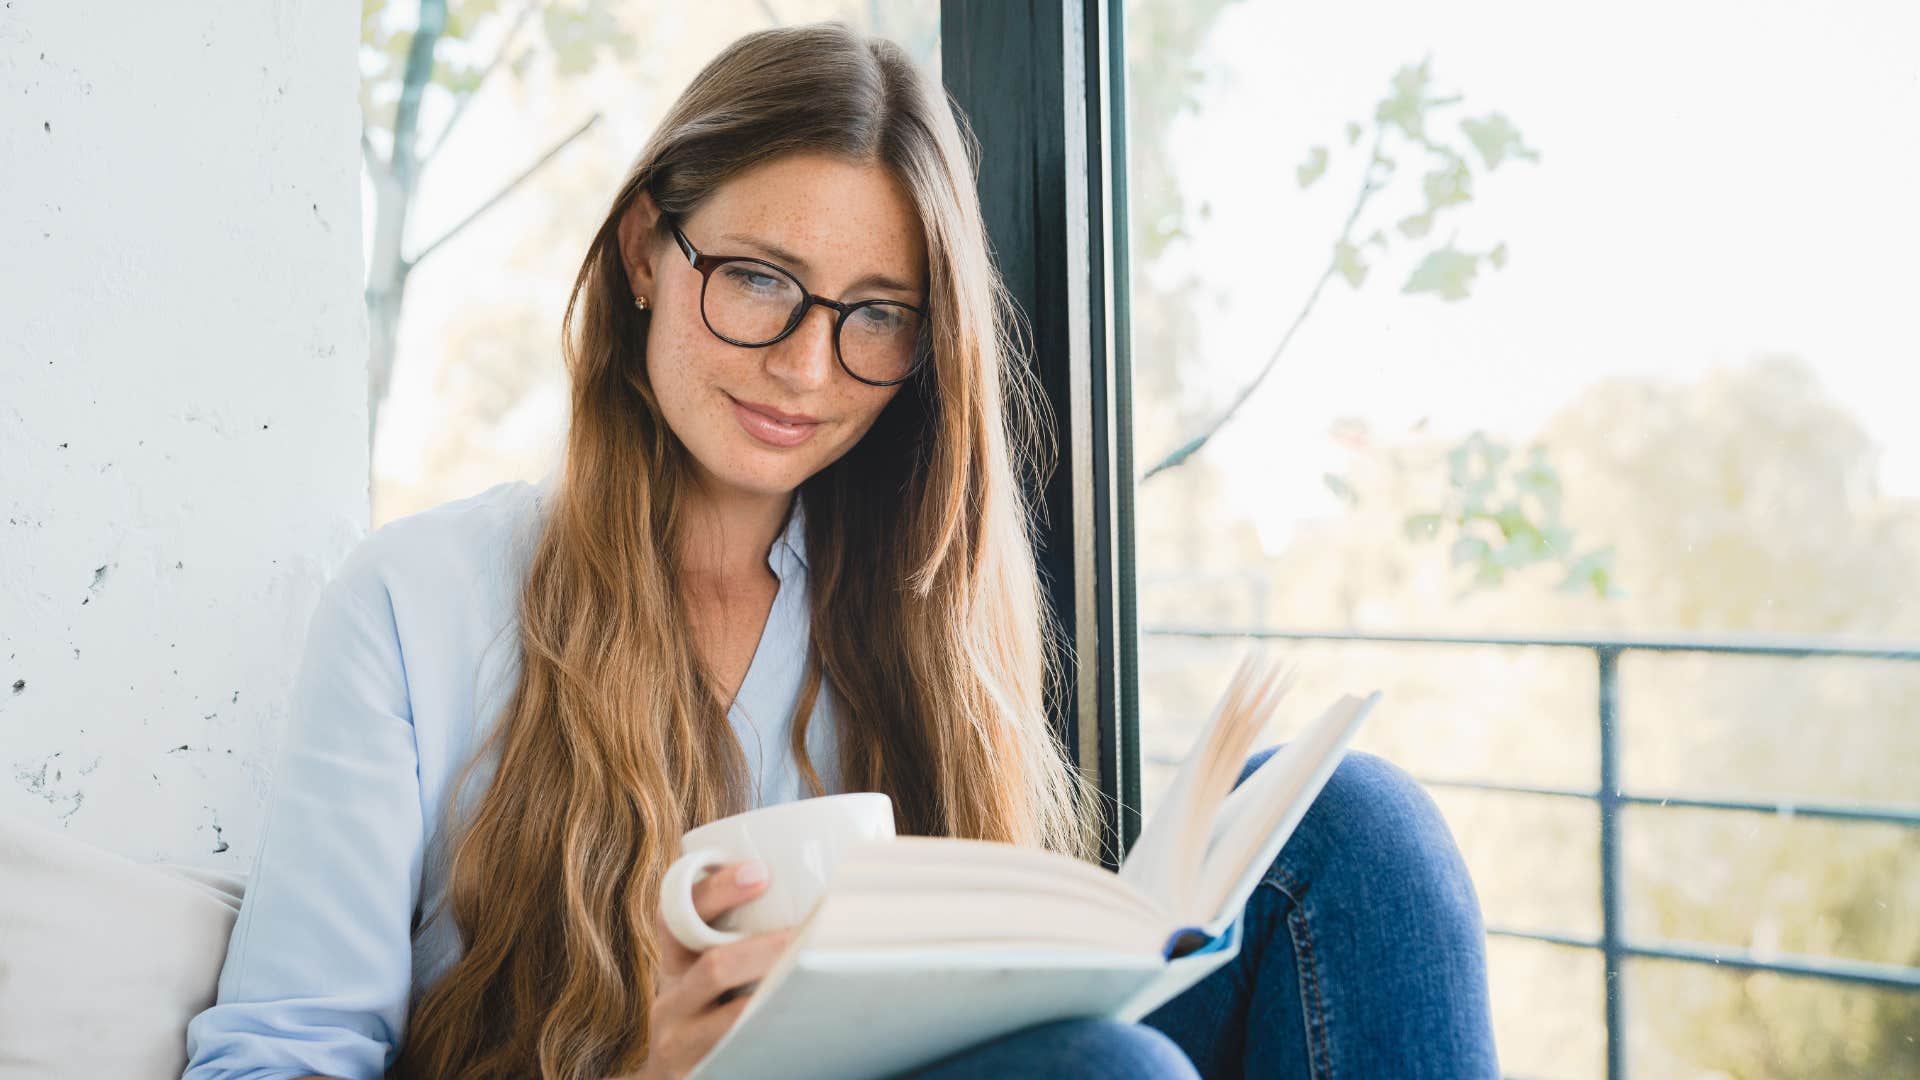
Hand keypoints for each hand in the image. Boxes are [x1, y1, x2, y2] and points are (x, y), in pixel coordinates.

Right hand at [624, 860, 792, 1079]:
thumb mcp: (702, 975)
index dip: (716, 889)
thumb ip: (735, 938)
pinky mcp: (697, 1075)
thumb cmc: (704, 1015)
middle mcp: (671, 1001)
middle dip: (765, 949)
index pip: (676, 913)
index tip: (760, 872)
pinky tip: (804, 1027)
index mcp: (675, 963)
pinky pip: (741, 1056)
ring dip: (776, 994)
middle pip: (714, 966)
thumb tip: (811, 890)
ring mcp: (680, 1044)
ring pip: (733, 1018)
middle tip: (808, 934)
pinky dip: (773, 1037)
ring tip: (814, 977)